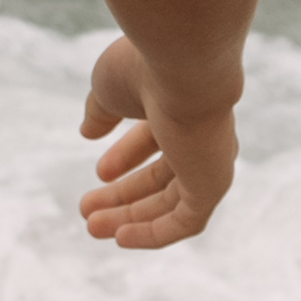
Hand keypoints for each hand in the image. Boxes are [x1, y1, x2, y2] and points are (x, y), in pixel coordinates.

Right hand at [76, 35, 236, 247]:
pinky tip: (121, 239)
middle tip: (86, 209)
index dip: (124, 158)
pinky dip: (154, 233)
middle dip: (124, 195)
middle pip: (162, 177)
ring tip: (91, 227)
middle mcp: (202, 135)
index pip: (154, 140)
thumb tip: (87, 132)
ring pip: (170, 203)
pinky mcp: (213, 185)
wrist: (181, 62)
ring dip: (130, 217)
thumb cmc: (144, 66)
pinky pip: (185, 221)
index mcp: (181, 105)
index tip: (98, 172)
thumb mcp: (110, 88)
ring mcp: (210, 161)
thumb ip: (100, 111)